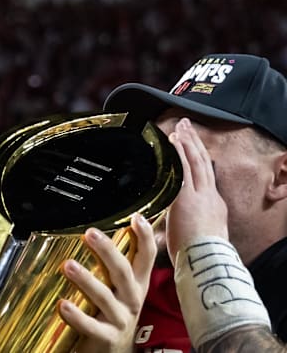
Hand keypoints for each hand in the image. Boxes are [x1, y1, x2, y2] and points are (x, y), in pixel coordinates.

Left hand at [58, 213, 155, 352]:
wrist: (115, 351)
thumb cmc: (115, 312)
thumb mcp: (122, 288)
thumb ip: (116, 264)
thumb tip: (105, 231)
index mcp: (137, 284)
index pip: (146, 258)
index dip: (145, 238)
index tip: (137, 218)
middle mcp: (132, 299)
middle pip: (123, 272)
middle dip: (108, 252)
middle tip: (90, 234)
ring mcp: (120, 319)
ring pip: (105, 297)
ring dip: (86, 280)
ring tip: (68, 265)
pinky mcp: (106, 337)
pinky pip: (91, 326)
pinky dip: (77, 316)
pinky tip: (62, 305)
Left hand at [165, 118, 228, 262]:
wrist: (207, 263)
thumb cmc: (200, 257)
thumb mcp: (196, 236)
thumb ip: (185, 226)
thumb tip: (173, 227)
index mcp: (214, 207)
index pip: (206, 177)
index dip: (199, 159)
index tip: (192, 147)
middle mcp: (210, 198)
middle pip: (203, 164)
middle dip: (195, 143)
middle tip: (187, 126)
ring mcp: (200, 197)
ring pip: (195, 163)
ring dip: (187, 143)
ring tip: (181, 127)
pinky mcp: (187, 199)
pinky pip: (183, 170)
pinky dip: (179, 155)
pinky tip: (173, 142)